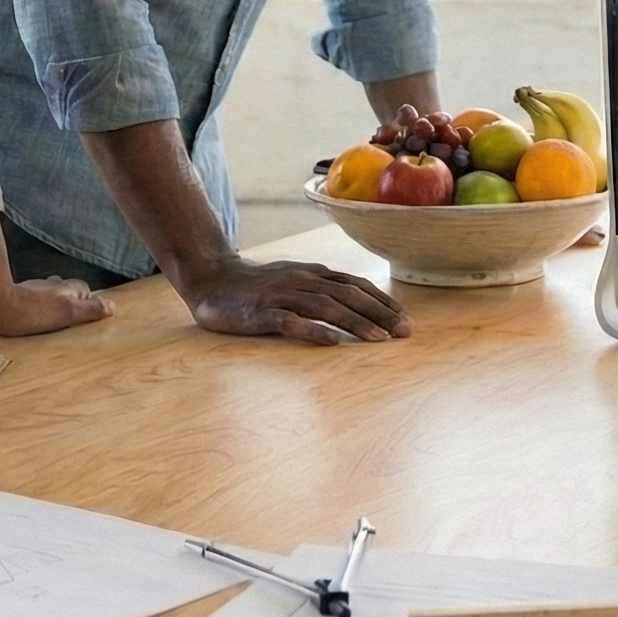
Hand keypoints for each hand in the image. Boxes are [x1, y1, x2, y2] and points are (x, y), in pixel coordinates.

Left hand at [0, 276, 114, 337]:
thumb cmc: (30, 313)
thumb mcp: (68, 313)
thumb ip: (91, 310)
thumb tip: (112, 306)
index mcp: (67, 288)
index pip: (85, 292)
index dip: (89, 304)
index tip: (89, 318)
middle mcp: (51, 286)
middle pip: (66, 292)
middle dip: (70, 303)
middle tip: (71, 322)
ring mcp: (32, 290)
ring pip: (47, 296)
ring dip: (50, 306)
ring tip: (50, 324)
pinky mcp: (13, 298)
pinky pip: (29, 303)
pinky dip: (32, 310)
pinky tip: (28, 323)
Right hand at [184, 257, 409, 343]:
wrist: (211, 279)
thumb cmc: (258, 286)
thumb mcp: (296, 280)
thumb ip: (324, 289)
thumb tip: (360, 302)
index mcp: (313, 274)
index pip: (356, 286)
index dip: (382, 302)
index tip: (406, 320)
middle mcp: (302, 281)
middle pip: (348, 296)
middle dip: (379, 313)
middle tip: (403, 332)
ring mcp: (281, 296)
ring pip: (325, 307)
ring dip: (355, 322)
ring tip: (378, 339)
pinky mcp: (260, 314)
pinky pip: (290, 322)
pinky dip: (313, 331)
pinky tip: (333, 342)